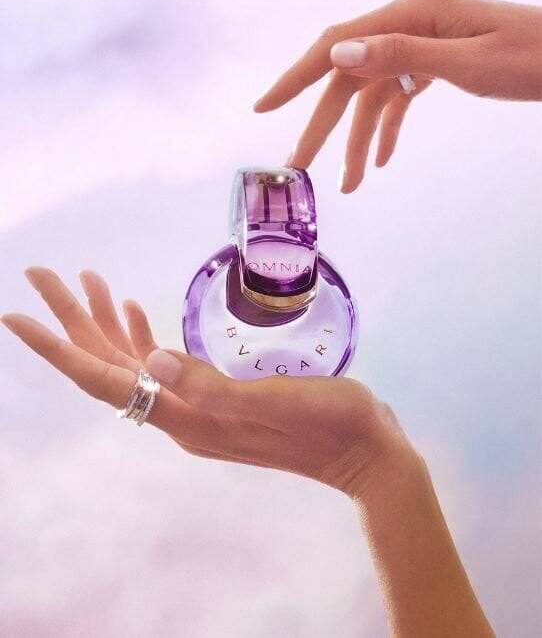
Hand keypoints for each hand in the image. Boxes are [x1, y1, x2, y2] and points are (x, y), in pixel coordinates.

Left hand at [1, 266, 412, 498]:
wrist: (366, 452)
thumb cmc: (329, 423)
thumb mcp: (274, 401)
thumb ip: (209, 387)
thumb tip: (149, 361)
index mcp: (186, 417)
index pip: (104, 379)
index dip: (58, 347)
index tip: (17, 315)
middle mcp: (181, 414)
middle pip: (109, 365)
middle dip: (72, 319)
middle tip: (42, 274)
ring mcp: (199, 407)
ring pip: (133, 362)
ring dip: (105, 322)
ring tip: (85, 279)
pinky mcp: (219, 397)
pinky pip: (165, 364)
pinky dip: (144, 336)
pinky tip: (135, 312)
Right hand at [254, 0, 541, 191]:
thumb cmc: (532, 56)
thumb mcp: (467, 60)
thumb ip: (401, 56)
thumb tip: (337, 56)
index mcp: (410, 14)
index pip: (336, 46)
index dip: (295, 78)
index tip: (264, 107)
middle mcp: (407, 26)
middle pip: (349, 80)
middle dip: (323, 126)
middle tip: (299, 165)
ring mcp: (420, 46)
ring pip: (372, 97)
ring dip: (357, 141)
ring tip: (348, 184)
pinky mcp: (433, 65)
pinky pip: (397, 100)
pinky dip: (387, 130)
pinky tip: (380, 160)